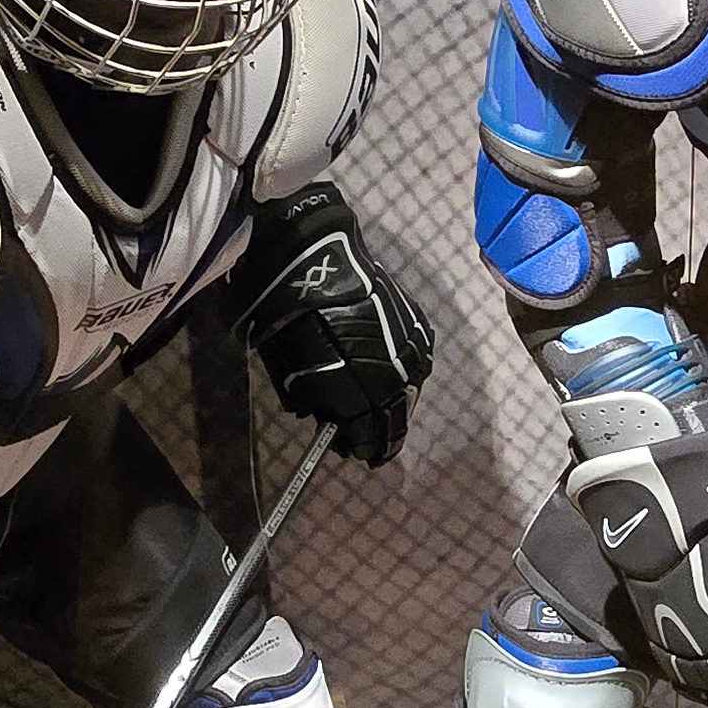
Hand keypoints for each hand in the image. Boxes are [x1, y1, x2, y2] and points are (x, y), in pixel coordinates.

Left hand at [227, 181, 434, 464]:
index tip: (357, 454)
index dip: (363, 445)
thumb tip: (325, 416)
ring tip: (388, 415)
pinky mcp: (414, 319)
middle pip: (397, 412)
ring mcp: (409, 342)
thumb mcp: (290, 365)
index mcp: (362, 383)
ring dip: (399, 403)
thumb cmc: (288, 311)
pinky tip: (399, 377)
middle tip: (376, 447)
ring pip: (412, 386)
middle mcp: (395, 368)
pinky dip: (408, 372)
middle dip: (386, 432)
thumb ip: (313, 397)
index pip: (369, 429)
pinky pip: (418, 357)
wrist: (310, 252)